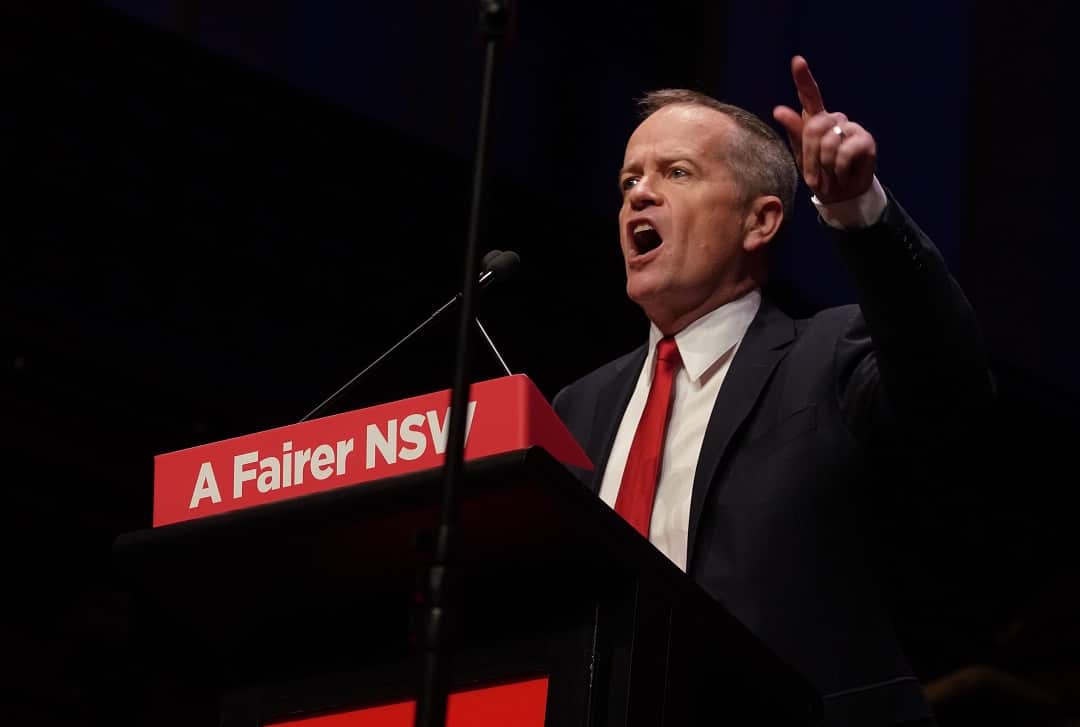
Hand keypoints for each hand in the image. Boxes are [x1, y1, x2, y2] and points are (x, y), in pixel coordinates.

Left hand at [773, 56, 876, 204]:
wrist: (840, 194)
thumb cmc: (819, 173)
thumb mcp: (801, 155)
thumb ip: (794, 131)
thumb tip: (779, 109)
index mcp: (816, 120)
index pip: (810, 95)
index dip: (803, 78)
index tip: (797, 61)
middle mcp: (834, 119)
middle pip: (814, 127)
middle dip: (810, 156)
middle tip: (814, 176)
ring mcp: (851, 127)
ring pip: (828, 141)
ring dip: (824, 166)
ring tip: (830, 174)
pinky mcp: (865, 140)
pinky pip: (844, 153)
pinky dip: (839, 170)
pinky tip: (843, 174)